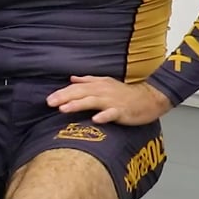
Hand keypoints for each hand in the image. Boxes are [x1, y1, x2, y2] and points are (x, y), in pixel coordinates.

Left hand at [46, 76, 172, 125]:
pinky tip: (96, 119)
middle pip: (81, 93)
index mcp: (98, 85)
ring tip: (64, 109)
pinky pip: (112, 114)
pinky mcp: (123, 111)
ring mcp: (113, 101)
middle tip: (49, 103)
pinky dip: (104, 116)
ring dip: (78, 104)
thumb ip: (88, 81)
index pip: (76, 88)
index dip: (62, 93)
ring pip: (93, 102)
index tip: (48, 99)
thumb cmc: (126, 93)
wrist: (150, 98)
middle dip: (64, 97)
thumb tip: (71, 79)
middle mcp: (103, 91)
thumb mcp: (105, 83)